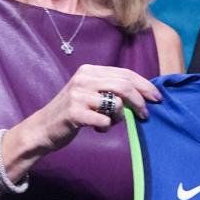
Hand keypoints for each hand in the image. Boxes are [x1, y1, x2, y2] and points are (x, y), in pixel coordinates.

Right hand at [24, 63, 162, 152]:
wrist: (43, 128)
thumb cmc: (73, 112)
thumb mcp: (90, 94)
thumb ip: (111, 89)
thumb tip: (143, 94)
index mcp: (89, 70)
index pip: (125, 74)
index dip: (144, 85)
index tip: (157, 98)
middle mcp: (83, 78)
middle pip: (124, 86)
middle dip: (140, 101)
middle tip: (146, 115)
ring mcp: (77, 95)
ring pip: (115, 103)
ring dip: (119, 117)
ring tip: (111, 122)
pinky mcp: (74, 113)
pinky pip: (103, 120)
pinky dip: (105, 127)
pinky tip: (98, 128)